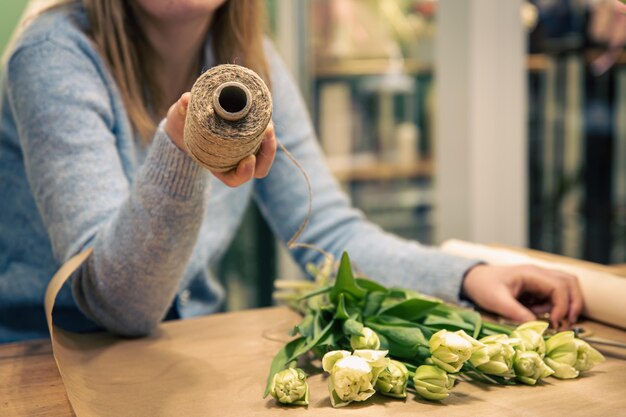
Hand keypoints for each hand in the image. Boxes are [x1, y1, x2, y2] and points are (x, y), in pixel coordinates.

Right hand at [165, 93, 276, 186]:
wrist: (187, 118)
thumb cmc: (183, 123)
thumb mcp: (179, 117)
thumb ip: (183, 110)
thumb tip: (186, 100)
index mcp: (217, 166)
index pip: (235, 178)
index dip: (244, 173)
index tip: (249, 159)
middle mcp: (234, 160)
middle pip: (259, 168)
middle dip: (267, 153)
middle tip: (267, 131)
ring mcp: (245, 149)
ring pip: (265, 153)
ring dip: (270, 140)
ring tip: (269, 123)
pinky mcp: (251, 133)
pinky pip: (264, 135)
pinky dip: (266, 125)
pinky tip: (266, 113)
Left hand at [461, 264, 583, 327]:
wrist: (473, 279)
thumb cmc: (484, 286)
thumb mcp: (497, 301)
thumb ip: (516, 312)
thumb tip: (537, 325)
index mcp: (530, 273)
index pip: (559, 286)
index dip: (562, 306)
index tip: (553, 322)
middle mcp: (539, 273)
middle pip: (570, 282)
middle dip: (573, 304)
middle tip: (565, 323)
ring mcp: (539, 279)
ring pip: (566, 287)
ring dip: (565, 305)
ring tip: (551, 319)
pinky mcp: (537, 286)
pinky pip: (554, 294)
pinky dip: (553, 306)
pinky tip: (538, 313)